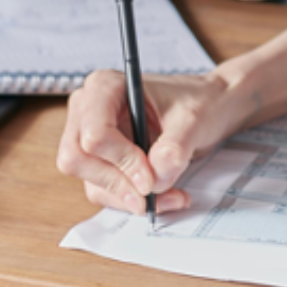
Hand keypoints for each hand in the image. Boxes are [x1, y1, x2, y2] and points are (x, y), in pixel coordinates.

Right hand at [56, 68, 257, 213]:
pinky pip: (104, 191)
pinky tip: (163, 196)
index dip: (121, 160)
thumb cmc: (198, 101)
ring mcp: (90, 137)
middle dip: (118, 183)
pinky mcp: (101, 161)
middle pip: (78, 160)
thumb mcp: (193, 119)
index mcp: (105, 87)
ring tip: (171, 196)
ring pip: (91, 181)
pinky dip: (131, 200)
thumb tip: (154, 179)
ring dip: (128, 197)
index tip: (150, 177)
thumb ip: (174, 148)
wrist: (209, 108)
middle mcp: (88, 111)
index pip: (94, 133)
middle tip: (153, 193)